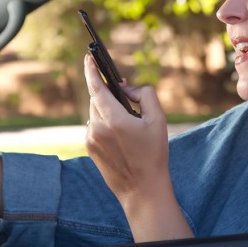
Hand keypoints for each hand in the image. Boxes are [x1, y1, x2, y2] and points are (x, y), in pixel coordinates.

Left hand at [83, 55, 192, 240]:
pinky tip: (120, 134)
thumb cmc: (154, 154)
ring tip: (127, 121)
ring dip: (107, 109)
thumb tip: (128, 88)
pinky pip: (95, 126)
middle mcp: (98, 128)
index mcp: (115, 119)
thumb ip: (145, 95)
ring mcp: (91, 139)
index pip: (96, 88)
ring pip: (96, 112)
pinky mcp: (89, 148)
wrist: (142, 189)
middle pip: (97, 98)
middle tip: (124, 92)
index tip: (88, 57)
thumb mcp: (159, 120)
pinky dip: (105, 122)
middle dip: (107, 92)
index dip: (91, 70)